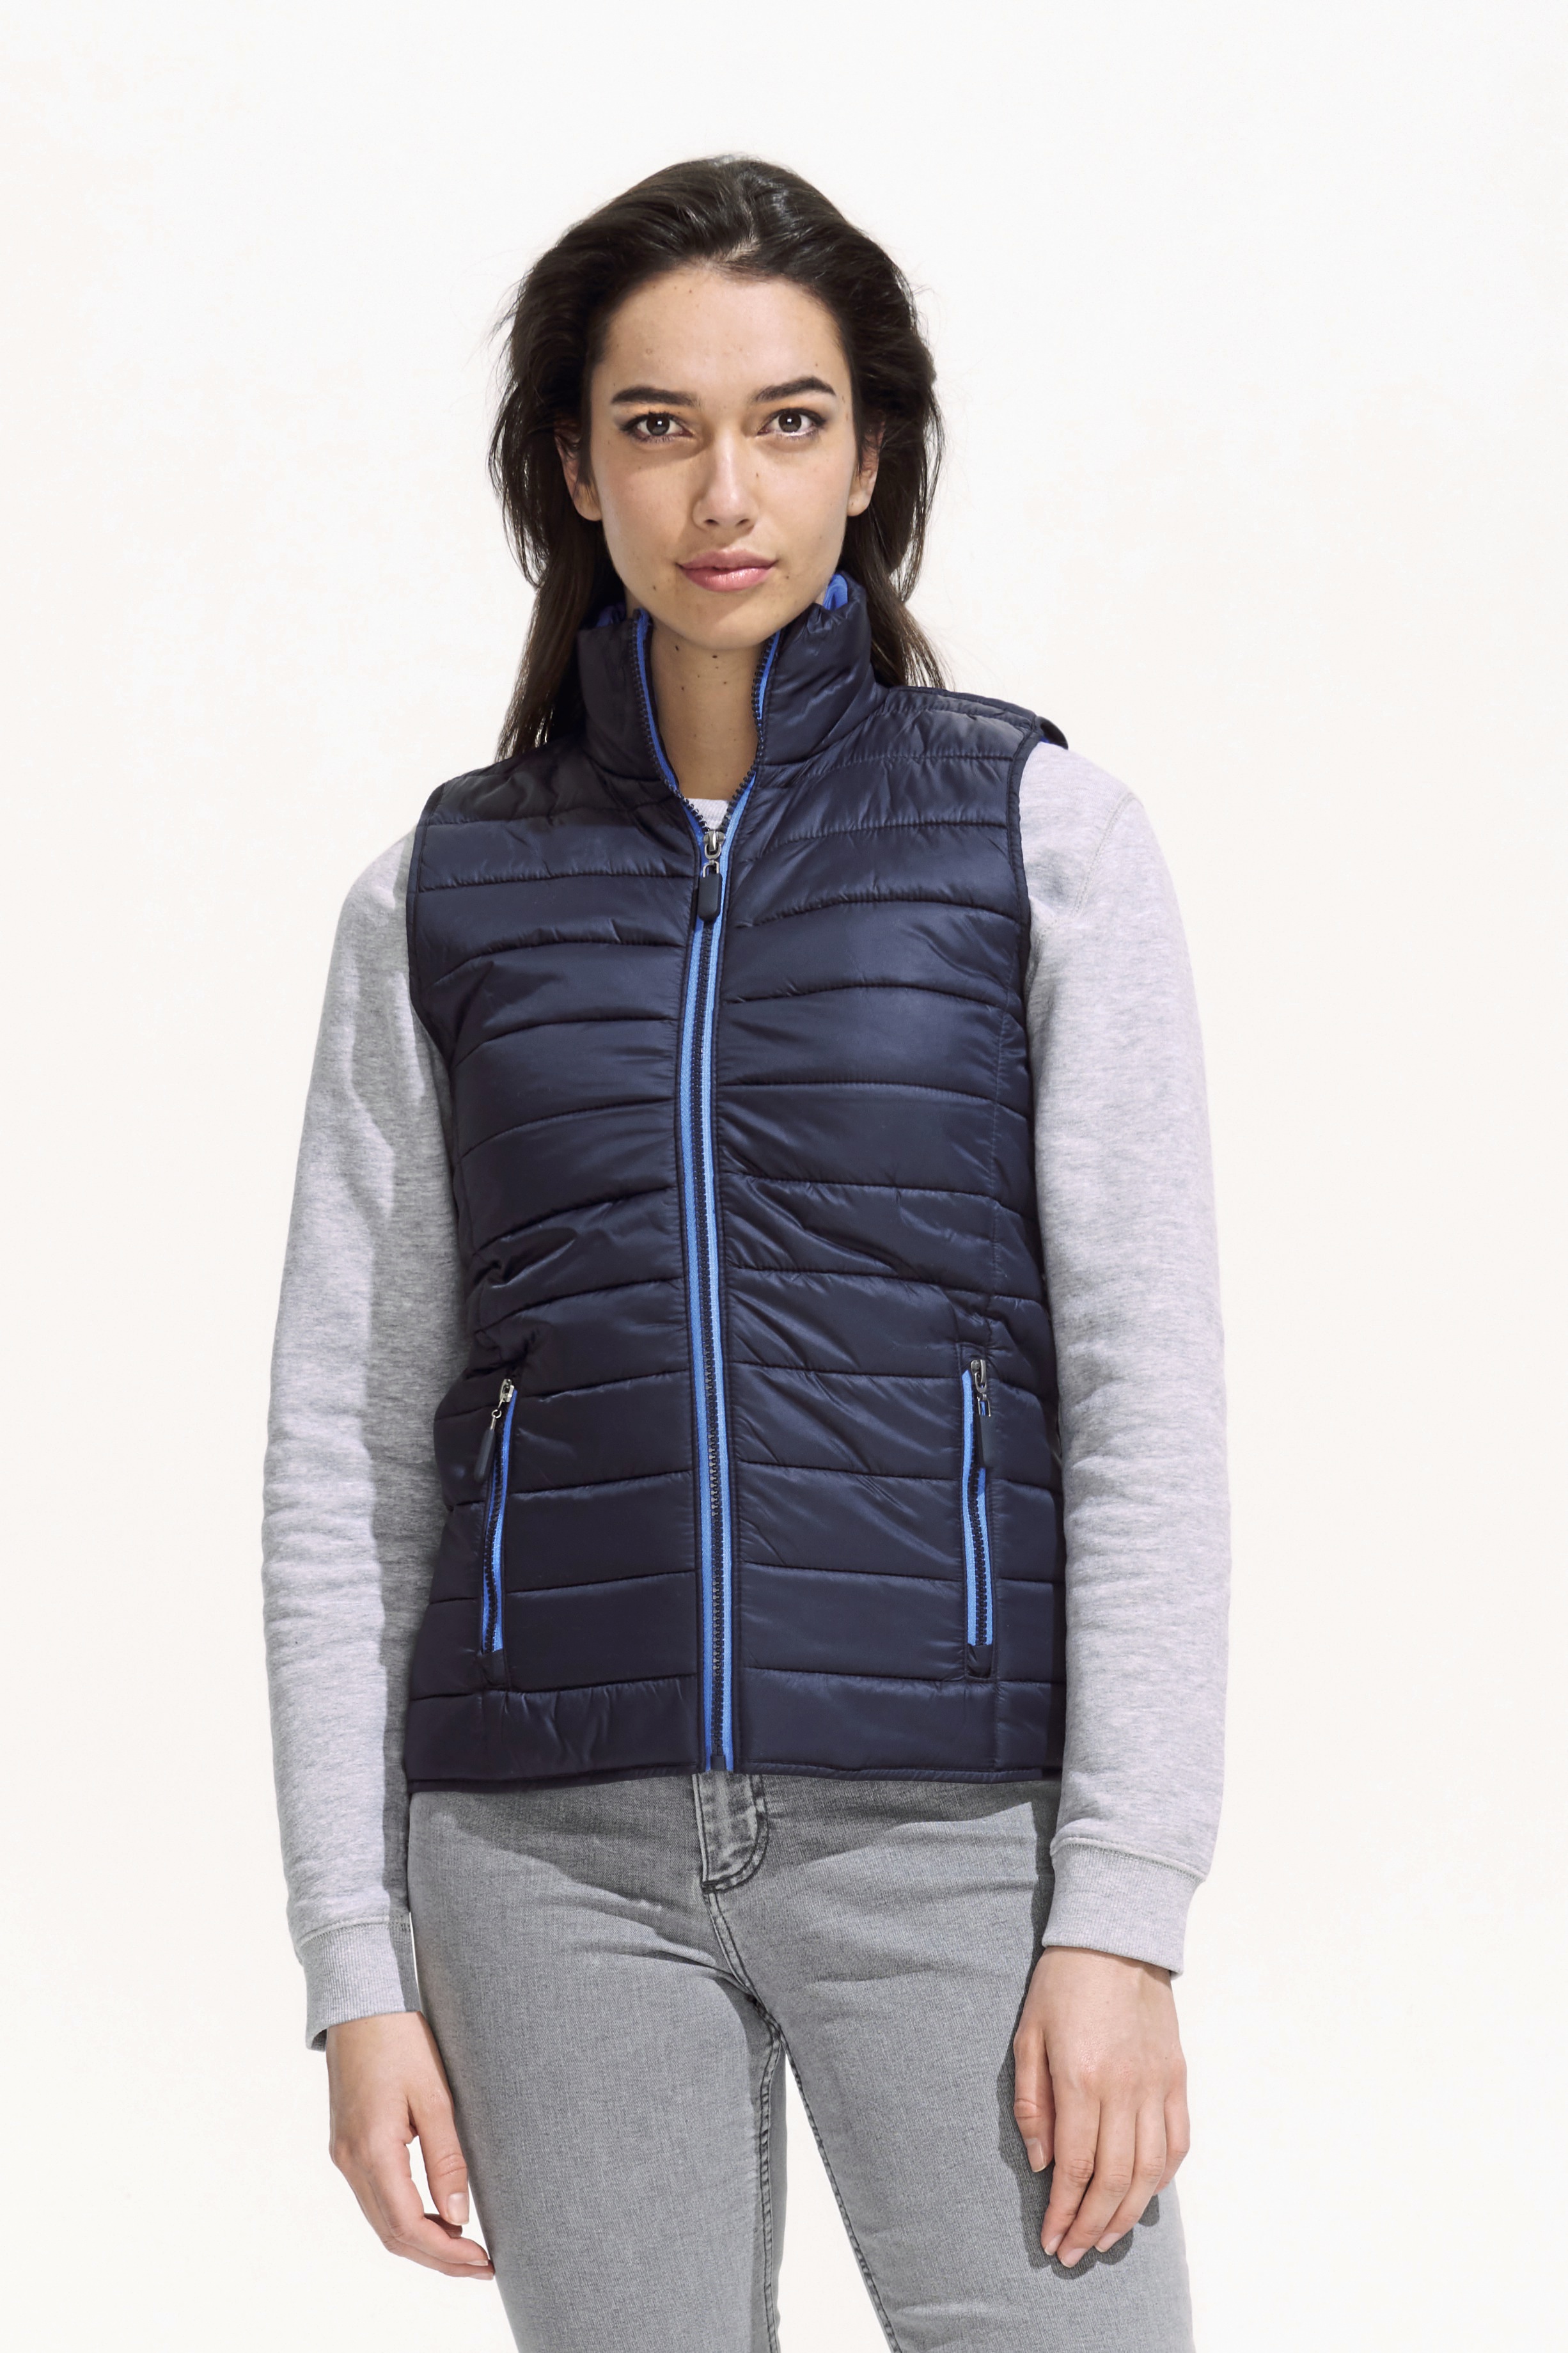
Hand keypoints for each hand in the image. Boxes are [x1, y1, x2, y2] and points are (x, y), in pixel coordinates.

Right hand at [325, 2011, 493, 2279]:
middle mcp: (350, 2161)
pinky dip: (405, 2219)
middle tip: (483, 2266)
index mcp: (372, 2149)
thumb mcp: (434, 2095)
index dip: (446, 2252)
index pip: (408, 2225)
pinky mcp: (347, 2146)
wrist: (360, 2003)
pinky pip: (375, 2199)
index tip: (483, 2260)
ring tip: (466, 2249)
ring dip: (422, 2242)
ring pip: (382, 2221)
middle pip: (392, 2234)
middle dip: (438, 2257)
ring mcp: (344, 2155)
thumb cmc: (400, 2039)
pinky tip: (436, 2217)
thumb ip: (447, 2158)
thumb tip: (460, 2215)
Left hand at [1012, 1945, 1189, 2264]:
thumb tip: (1041, 2163)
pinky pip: (1176, 2142)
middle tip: (1073, 2254)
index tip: (1051, 2241)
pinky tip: (1143, 2196)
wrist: (1115, 1939)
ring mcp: (1156, 2085)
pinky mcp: (1177, 2077)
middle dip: (1091, 2226)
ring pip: (1150, 2171)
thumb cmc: (1062, 1985)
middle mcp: (1124, 2089)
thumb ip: (1033, 2102)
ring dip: (1127, 2214)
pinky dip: (1162, 2178)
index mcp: (1081, 2078)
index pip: (1075, 2167)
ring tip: (1104, 2239)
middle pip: (1114, 2180)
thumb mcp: (1027, 2036)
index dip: (1063, 2212)